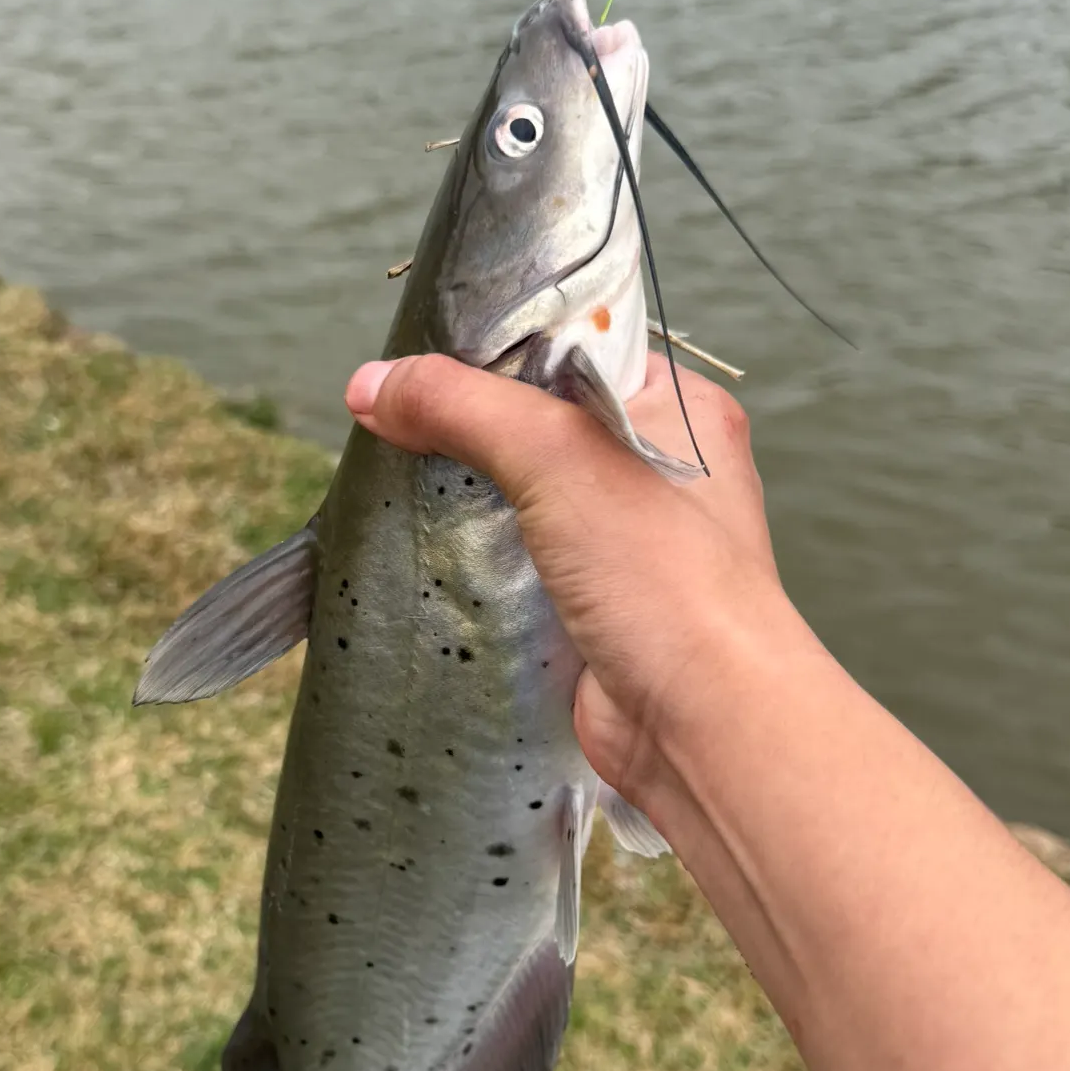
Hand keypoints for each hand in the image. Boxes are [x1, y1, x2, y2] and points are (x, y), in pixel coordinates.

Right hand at [344, 350, 806, 800]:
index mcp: (678, 407)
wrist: (701, 724)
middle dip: (471, 423)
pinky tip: (421, 543)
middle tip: (394, 416)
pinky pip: (518, 557)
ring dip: (467, 494)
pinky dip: (474, 554)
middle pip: (541, 421)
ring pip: (525, 494)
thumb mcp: (556, 456)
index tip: (423, 350)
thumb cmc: (658, 570)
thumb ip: (461, 407)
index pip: (579, 346)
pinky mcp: (592, 601)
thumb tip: (367, 383)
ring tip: (393, 474)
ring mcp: (626, 540)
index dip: (502, 346)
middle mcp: (659, 466)